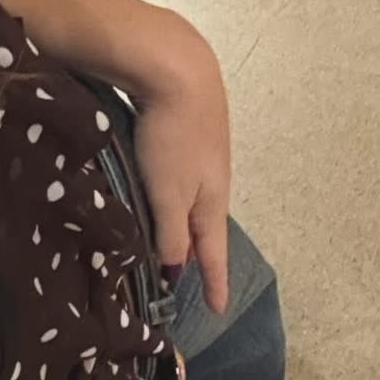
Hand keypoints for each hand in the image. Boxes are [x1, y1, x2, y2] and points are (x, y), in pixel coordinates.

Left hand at [130, 41, 232, 314]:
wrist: (176, 67)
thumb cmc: (173, 136)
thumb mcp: (168, 194)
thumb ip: (171, 234)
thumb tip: (177, 273)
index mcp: (210, 199)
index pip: (212, 252)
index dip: (215, 282)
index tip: (219, 311)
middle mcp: (211, 179)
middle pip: (204, 225)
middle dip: (199, 254)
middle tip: (192, 280)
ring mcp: (200, 152)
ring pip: (192, 198)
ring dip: (183, 224)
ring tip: (173, 242)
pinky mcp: (185, 129)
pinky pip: (180, 175)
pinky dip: (173, 195)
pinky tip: (160, 191)